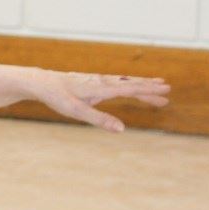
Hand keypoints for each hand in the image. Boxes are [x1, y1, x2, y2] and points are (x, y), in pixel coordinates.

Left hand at [30, 70, 169, 132]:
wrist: (40, 83)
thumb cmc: (57, 97)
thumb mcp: (77, 111)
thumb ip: (100, 119)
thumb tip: (122, 129)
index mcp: (100, 88)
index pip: (130, 89)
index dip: (148, 90)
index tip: (165, 90)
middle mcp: (101, 81)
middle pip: (130, 84)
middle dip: (148, 88)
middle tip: (168, 91)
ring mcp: (96, 80)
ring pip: (123, 81)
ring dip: (140, 84)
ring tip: (155, 85)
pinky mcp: (90, 81)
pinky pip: (114, 82)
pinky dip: (126, 83)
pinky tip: (128, 86)